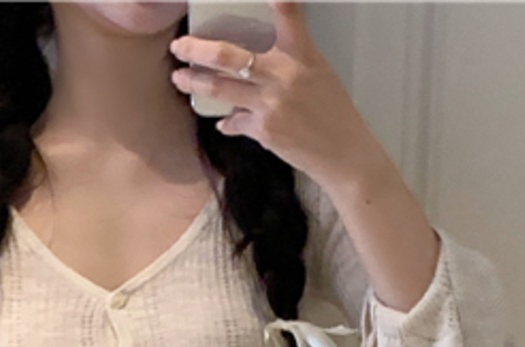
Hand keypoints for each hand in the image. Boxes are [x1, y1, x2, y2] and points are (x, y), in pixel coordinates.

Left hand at [169, 0, 379, 183]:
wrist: (344, 154)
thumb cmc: (335, 114)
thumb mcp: (319, 73)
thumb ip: (289, 59)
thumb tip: (258, 58)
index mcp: (301, 53)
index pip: (287, 11)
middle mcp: (283, 74)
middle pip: (228, 55)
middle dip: (197, 49)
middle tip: (180, 46)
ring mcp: (271, 103)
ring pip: (221, 88)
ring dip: (195, 82)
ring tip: (180, 78)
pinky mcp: (264, 130)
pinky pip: (235, 122)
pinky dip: (228, 122)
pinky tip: (223, 122)